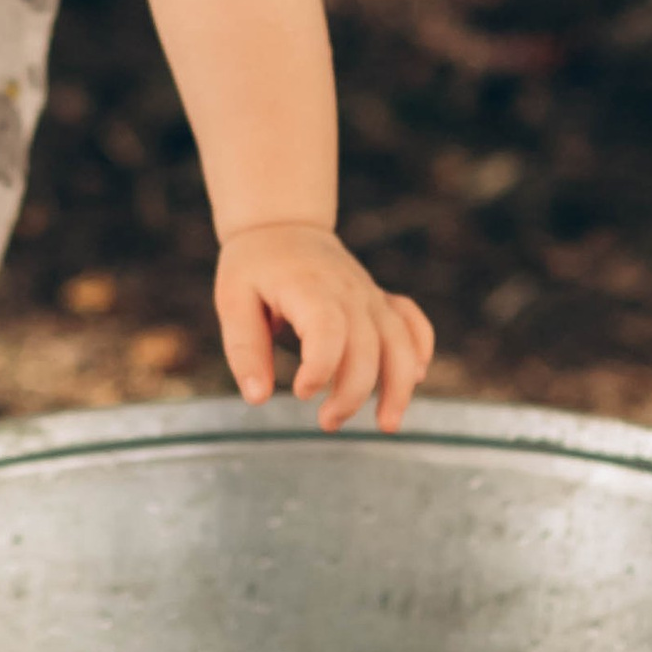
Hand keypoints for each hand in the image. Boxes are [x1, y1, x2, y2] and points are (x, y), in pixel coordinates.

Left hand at [213, 222, 433, 435]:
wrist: (283, 226)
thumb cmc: (254, 268)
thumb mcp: (232, 302)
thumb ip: (245, 350)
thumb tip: (257, 398)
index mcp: (309, 289)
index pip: (329, 331)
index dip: (321, 369)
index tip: (300, 392)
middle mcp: (348, 292)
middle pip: (368, 348)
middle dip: (352, 394)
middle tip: (327, 422)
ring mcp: (369, 295)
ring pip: (400, 341)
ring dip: (400, 385)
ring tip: (387, 425)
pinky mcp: (380, 300)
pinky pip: (412, 322)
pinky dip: (420, 348)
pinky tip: (416, 378)